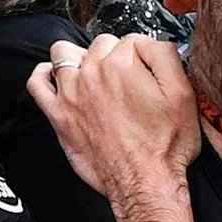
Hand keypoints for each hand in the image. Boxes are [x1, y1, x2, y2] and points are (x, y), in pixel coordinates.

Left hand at [27, 32, 200, 213]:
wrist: (144, 182)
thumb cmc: (164, 146)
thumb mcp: (183, 93)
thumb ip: (165, 55)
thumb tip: (151, 41)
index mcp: (121, 65)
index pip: (130, 40)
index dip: (143, 55)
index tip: (147, 70)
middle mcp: (91, 74)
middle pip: (100, 45)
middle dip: (115, 56)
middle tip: (129, 79)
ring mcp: (70, 93)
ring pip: (66, 53)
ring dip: (81, 59)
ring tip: (96, 76)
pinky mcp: (57, 114)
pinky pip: (37, 83)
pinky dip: (44, 75)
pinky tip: (58, 79)